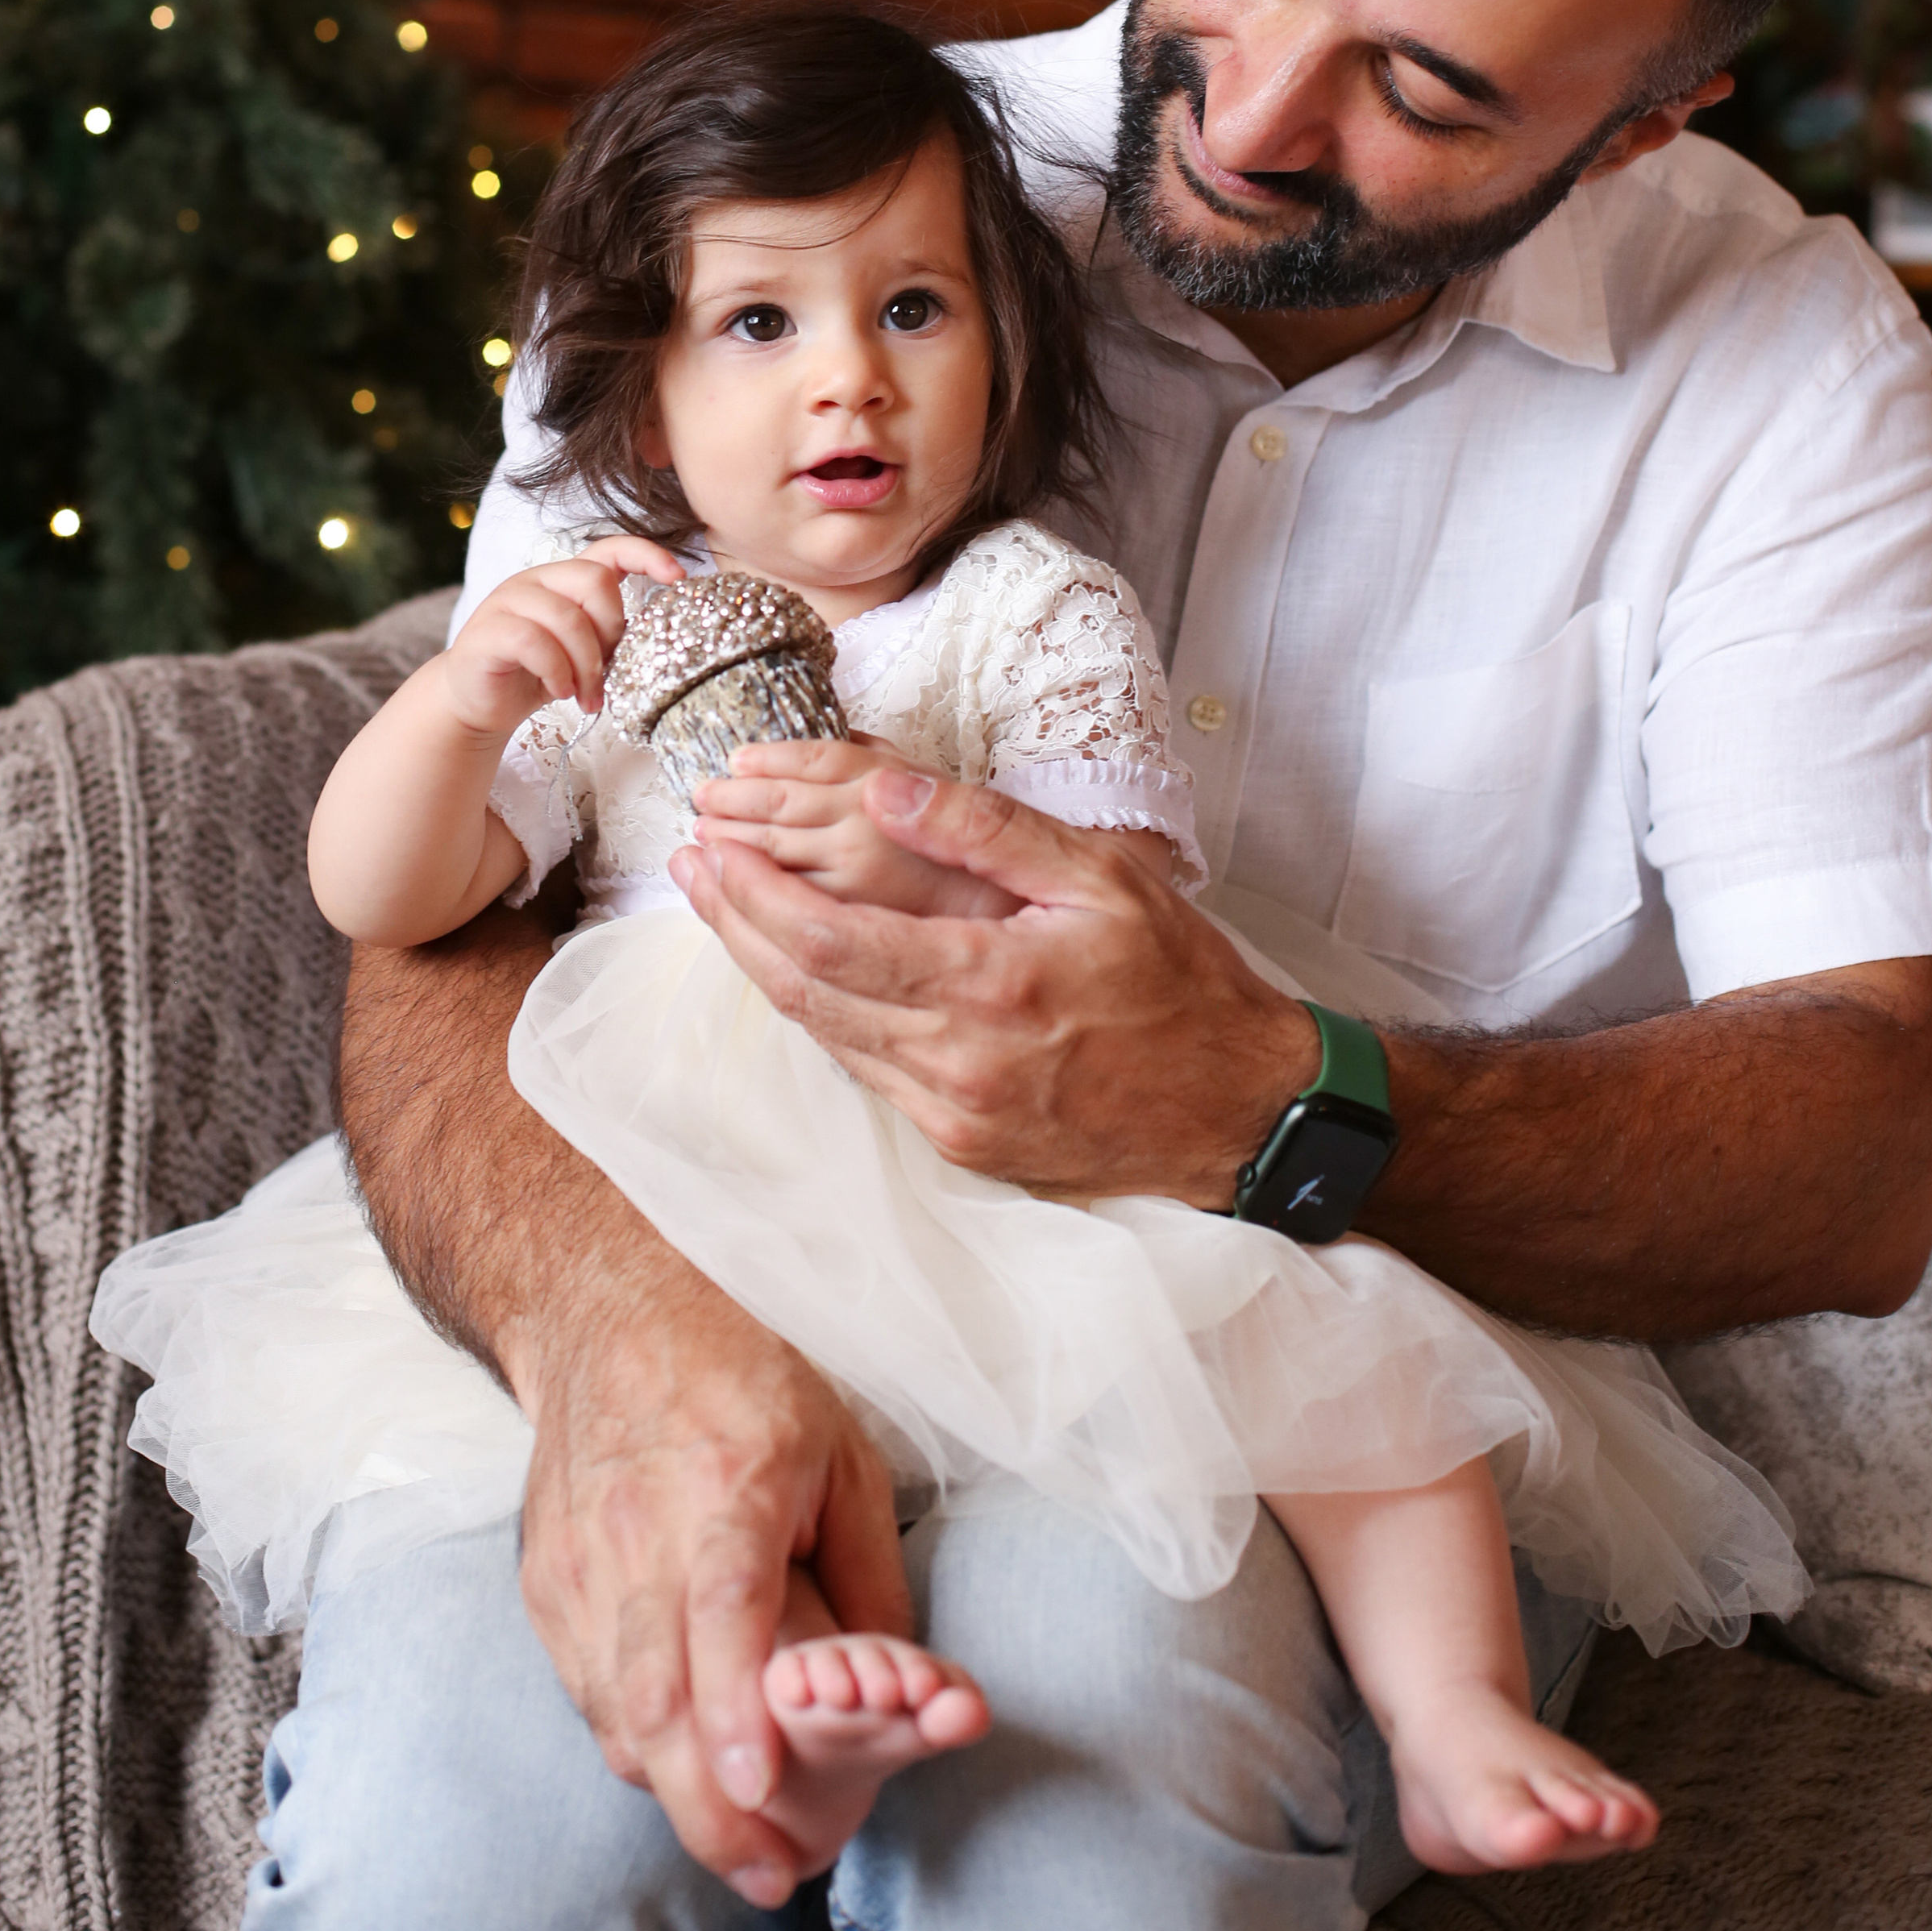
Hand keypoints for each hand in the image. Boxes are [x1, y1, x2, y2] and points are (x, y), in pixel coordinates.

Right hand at [437, 537, 684, 739]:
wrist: (478, 705)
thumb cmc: (536, 676)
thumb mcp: (582, 653)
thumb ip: (608, 635)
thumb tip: (656, 636)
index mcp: (564, 580)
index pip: (610, 549)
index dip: (646, 555)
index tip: (677, 576)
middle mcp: (536, 580)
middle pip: (594, 580)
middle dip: (611, 631)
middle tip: (606, 674)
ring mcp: (508, 601)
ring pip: (567, 616)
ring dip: (585, 664)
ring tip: (585, 696)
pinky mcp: (487, 631)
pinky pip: (534, 641)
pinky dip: (556, 670)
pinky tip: (559, 690)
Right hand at [504, 1247, 911, 1905]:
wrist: (607, 1310)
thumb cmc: (744, 1376)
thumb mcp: (844, 1450)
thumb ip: (868, 1574)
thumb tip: (901, 1687)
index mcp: (727, 1483)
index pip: (719, 1609)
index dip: (734, 1706)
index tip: (757, 1786)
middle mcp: (639, 1528)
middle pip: (656, 1692)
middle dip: (707, 1805)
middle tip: (769, 1875)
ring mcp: (580, 1560)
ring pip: (615, 1708)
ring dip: (672, 1791)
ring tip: (740, 1851)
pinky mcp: (546, 1582)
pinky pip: (588, 1691)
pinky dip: (635, 1742)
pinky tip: (681, 1770)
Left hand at [671, 767, 1318, 1204]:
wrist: (1243, 1108)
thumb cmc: (1184, 980)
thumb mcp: (1100, 877)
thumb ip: (984, 830)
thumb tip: (877, 787)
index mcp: (989, 985)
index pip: (827, 939)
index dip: (754, 894)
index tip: (712, 845)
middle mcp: (958, 1062)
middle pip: (803, 991)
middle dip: (734, 924)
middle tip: (688, 866)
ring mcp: (954, 1114)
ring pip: (825, 1036)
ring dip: (765, 969)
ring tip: (723, 906)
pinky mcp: (962, 1143)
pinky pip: (867, 1070)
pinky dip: (822, 1014)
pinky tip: (800, 970)